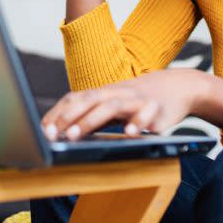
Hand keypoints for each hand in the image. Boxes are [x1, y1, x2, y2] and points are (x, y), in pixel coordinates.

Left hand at [41, 69, 207, 140]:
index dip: (58, 114)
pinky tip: (129, 134)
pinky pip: (146, 114)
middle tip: (52, 134)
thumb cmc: (139, 100)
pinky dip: (137, 123)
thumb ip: (93, 114)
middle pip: (88, 100)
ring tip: (75, 136)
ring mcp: (136, 99)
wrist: (179, 87)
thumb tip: (63, 131)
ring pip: (111, 106)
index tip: (43, 130)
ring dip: (90, 121)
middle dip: (67, 117)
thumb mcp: (114, 104)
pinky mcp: (156, 109)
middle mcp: (117, 93)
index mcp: (103, 92)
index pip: (75, 99)